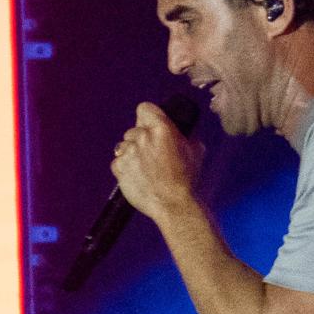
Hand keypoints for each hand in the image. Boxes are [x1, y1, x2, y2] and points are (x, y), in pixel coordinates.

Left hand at [111, 101, 203, 223]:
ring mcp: (128, 152)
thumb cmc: (187, 180)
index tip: (151, 125)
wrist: (174, 206)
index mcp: (161, 128)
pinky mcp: (119, 168)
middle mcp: (142, 137)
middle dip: (141, 139)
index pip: (144, 108)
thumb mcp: (196, 151)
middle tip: (152, 154)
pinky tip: (138, 176)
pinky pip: (118, 162)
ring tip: (145, 168)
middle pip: (134, 129)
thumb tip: (183, 131)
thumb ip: (186, 136)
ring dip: (132, 153)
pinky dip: (125, 168)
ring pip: (124, 145)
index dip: (148, 116)